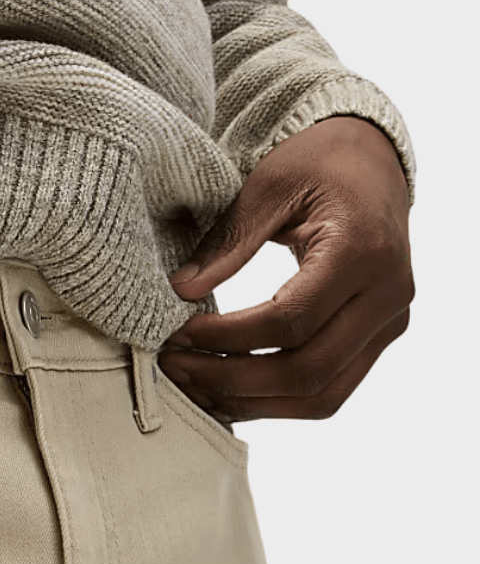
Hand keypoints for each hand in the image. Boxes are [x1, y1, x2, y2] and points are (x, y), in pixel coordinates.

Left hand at [158, 116, 413, 420]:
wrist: (369, 161)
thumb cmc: (319, 164)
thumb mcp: (269, 185)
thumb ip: (228, 240)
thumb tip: (182, 291)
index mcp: (363, 251)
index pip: (292, 320)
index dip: (229, 337)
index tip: (179, 333)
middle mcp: (387, 296)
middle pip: (308, 370)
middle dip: (232, 380)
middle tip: (175, 367)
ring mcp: (388, 324)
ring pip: (321, 396)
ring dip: (251, 403)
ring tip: (193, 385)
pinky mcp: (376, 339)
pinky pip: (328, 390)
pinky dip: (274, 401)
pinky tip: (226, 390)